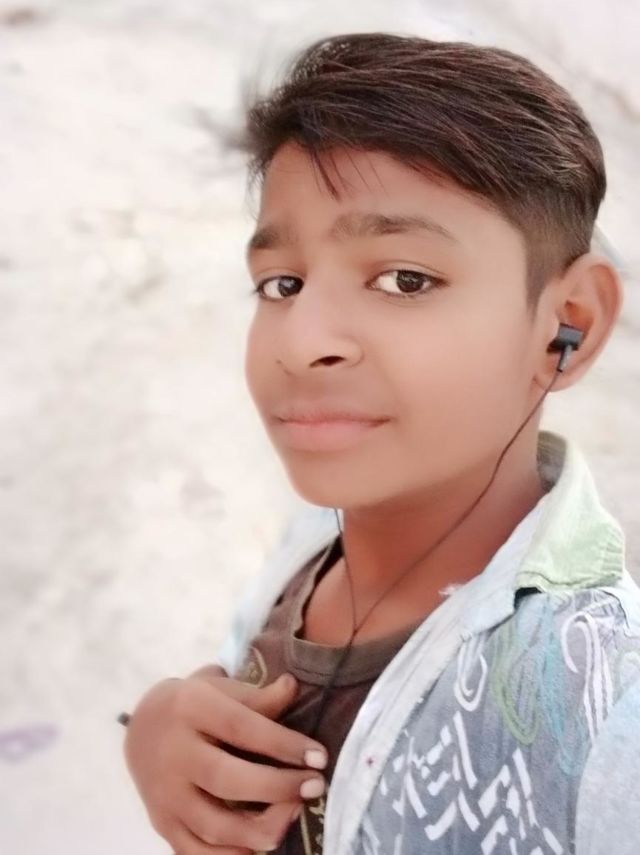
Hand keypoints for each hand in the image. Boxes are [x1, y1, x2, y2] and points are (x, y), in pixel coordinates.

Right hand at [123, 665, 327, 853]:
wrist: (142, 726)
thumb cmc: (197, 704)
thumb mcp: (222, 689)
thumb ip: (258, 696)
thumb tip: (294, 686)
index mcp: (190, 709)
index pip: (241, 729)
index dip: (283, 744)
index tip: (320, 757)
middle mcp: (173, 753)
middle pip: (227, 780)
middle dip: (278, 788)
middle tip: (315, 786)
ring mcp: (164, 794)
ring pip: (213, 825)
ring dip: (261, 828)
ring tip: (293, 813)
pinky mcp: (161, 823)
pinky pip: (196, 853)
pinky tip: (261, 843)